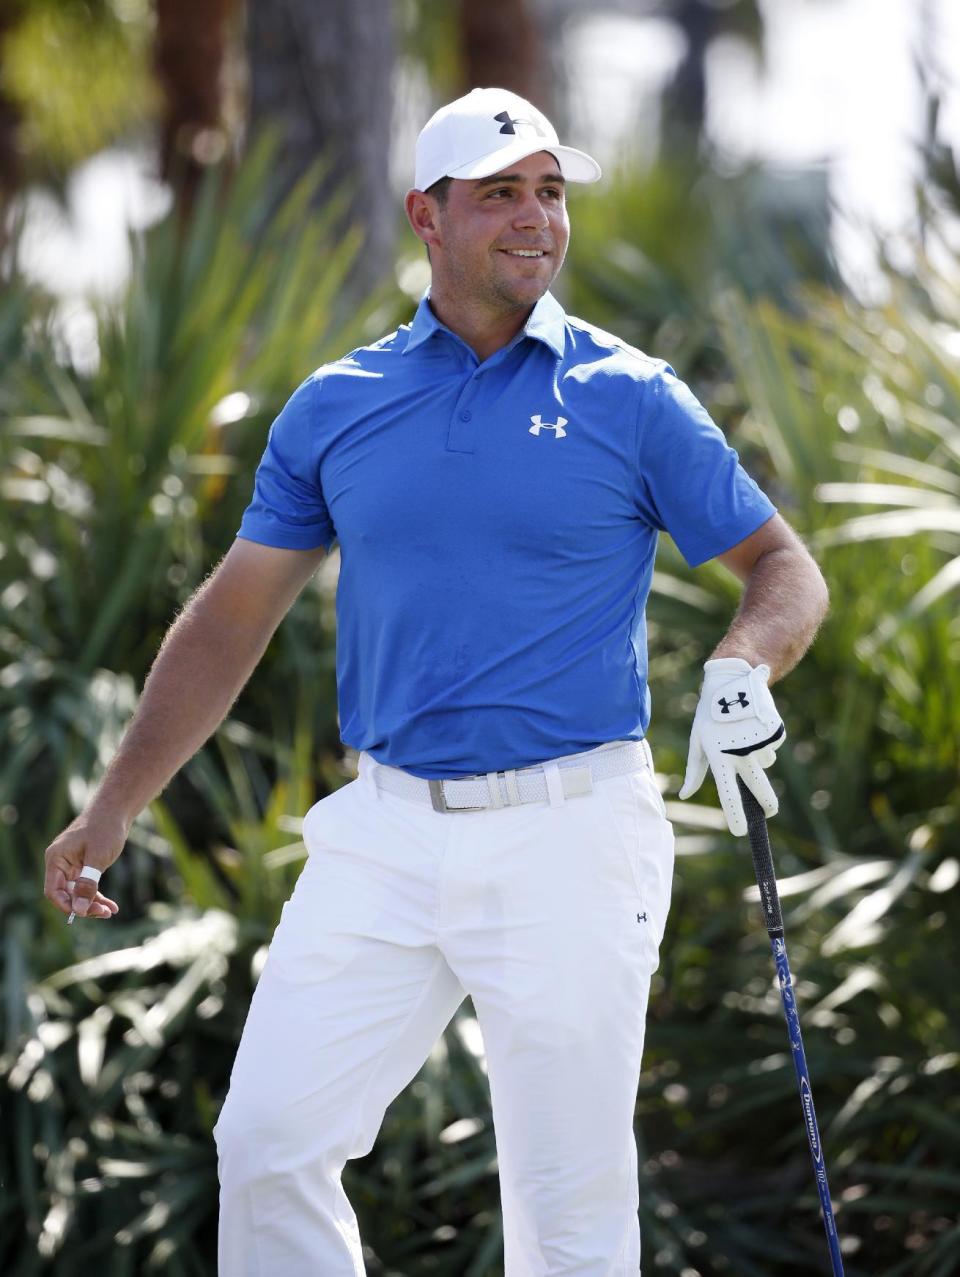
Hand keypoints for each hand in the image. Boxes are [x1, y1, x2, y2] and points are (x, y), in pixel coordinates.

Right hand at [44, 812, 125, 920]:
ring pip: (78, 892)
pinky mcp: (84, 866)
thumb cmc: (105, 828)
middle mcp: (60, 863)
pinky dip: (98, 896)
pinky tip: (112, 906)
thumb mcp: (97, 858)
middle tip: (105, 913)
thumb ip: (87, 884)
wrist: (115, 810)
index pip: (53, 891)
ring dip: (93, 904)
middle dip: (84, 906)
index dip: (66, 905)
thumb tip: (78, 910)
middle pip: (66, 894)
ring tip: (110, 912)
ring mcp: (72, 865)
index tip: (83, 913)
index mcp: (56, 859)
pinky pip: (87, 886)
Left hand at [679, 657, 785, 835]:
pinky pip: (770, 748)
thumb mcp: (697, 740)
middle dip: (766, 805)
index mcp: (719, 756)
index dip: (735, 814)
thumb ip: (694, 770)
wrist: (733, 681)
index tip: (740, 832)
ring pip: (764, 764)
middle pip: (760, 789)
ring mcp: (760, 743)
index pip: (728, 793)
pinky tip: (752, 726)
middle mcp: (741, 753)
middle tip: (768, 813)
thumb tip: (686, 794)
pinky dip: (763, 743)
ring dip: (756, 758)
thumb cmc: (709, 714)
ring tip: (741, 736)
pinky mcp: (774, 733)